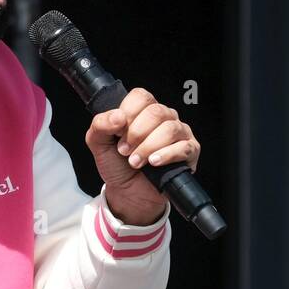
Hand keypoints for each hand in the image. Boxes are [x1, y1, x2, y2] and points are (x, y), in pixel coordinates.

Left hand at [84, 88, 200, 225]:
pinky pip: (184, 147)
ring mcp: (179, 133)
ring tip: (135, 161)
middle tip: (124, 151)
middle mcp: (164, 117)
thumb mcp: (98, 143)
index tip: (117, 133)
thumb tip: (118, 117)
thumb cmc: (117, 164)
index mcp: (143, 110)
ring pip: (169, 129)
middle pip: (156, 112)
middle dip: (136, 134)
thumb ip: (100, 125)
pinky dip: (166, 155)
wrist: (127, 192)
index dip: (128, 114)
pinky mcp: (190, 151)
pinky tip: (153, 163)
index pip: (141, 96)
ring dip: (148, 147)